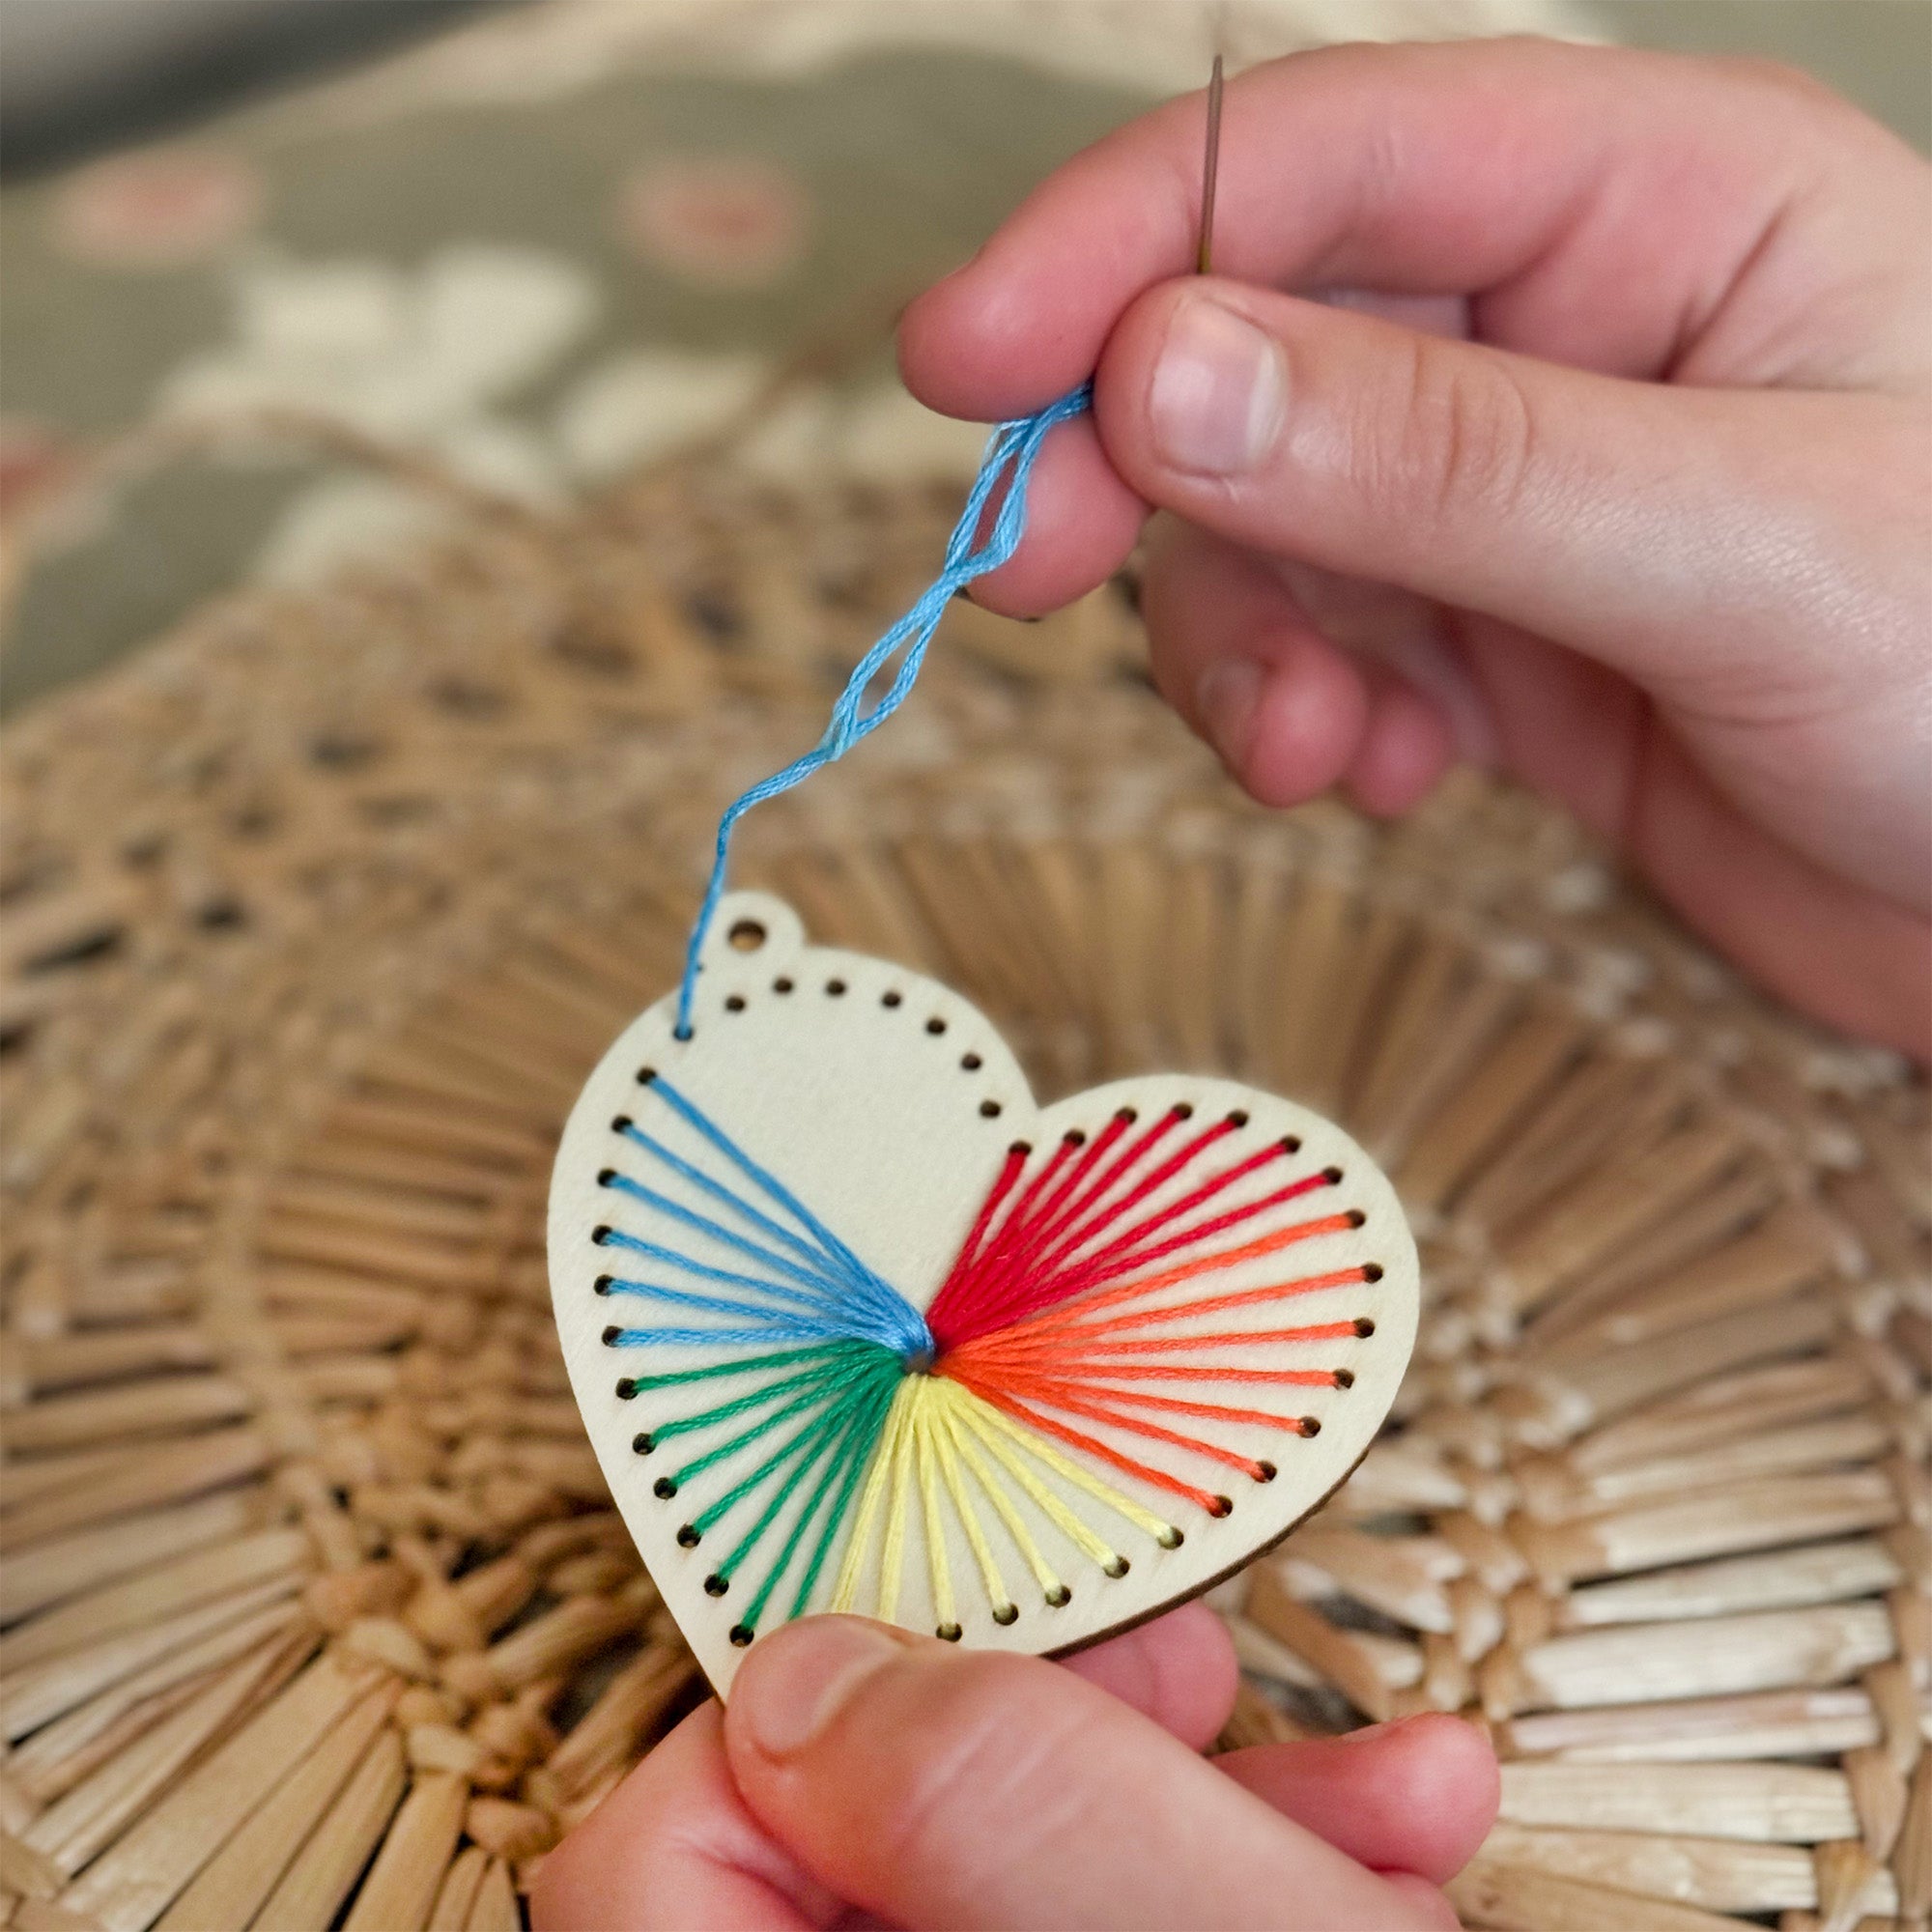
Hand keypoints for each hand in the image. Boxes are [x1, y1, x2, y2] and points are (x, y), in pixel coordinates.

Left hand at [532, 1607, 1496, 1929]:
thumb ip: (981, 1786)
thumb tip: (807, 1678)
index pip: (659, 1864)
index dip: (812, 1725)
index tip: (987, 1662)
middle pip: (861, 1880)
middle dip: (1057, 1749)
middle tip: (1188, 1684)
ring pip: (1011, 1921)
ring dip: (1199, 1827)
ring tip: (1373, 1804)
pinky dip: (1237, 1912)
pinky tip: (1375, 1875)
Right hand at [900, 39, 1931, 1056]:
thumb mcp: (1739, 549)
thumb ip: (1446, 459)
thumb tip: (1158, 376)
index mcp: (1654, 204)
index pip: (1324, 160)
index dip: (1118, 244)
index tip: (961, 359)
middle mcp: (1565, 326)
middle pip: (1254, 338)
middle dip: (1129, 461)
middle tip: (1021, 573)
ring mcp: (1518, 490)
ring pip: (1267, 520)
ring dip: (1237, 639)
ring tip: (1302, 754)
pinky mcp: (1501, 637)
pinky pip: (1325, 645)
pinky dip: (1304, 718)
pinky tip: (1371, 780)